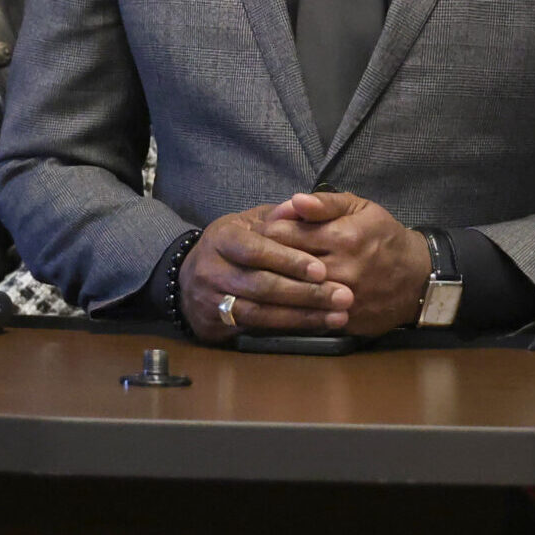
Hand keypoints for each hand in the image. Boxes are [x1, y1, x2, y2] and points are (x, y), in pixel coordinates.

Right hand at [177, 205, 351, 343]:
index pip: (255, 250)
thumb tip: (301, 205)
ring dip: (302, 317)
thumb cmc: (235, 245)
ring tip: (338, 316)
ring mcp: (211, 300)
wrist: (191, 278)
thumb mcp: (251, 222)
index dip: (288, 260)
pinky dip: (289, 328)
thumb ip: (279, 216)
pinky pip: (256, 329)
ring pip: (260, 313)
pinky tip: (316, 326)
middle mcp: (212, 270)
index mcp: (222, 238)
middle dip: (305, 293)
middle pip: (261, 285)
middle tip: (343, 296)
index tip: (321, 270)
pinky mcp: (216, 325)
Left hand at [261, 191, 431, 335]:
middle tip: (262, 253)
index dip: (269, 230)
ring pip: (291, 292)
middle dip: (268, 257)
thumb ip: (326, 203)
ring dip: (278, 283)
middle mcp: (340, 270)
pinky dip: (295, 306)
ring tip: (271, 274)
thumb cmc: (385, 237)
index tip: (267, 230)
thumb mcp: (361, 209)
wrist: (417, 279)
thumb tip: (294, 201)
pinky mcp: (342, 321)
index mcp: (342, 237)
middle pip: (282, 264)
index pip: (283, 234)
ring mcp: (341, 299)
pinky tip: (290, 296)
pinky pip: (306, 314)